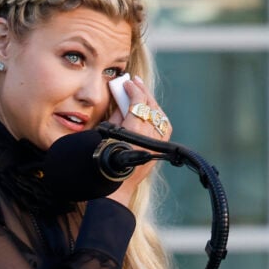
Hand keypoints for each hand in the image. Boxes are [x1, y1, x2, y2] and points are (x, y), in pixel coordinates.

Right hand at [105, 75, 171, 206]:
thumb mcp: (105, 135)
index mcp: (134, 131)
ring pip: (160, 116)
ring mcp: (157, 144)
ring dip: (151, 103)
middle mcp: (149, 137)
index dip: (133, 90)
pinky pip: (163, 127)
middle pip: (151, 107)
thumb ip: (116, 115)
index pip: (138, 103)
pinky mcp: (160, 150)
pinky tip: (151, 111)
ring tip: (143, 93)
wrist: (115, 186)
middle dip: (143, 92)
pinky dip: (158, 116)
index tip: (127, 82)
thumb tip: (122, 100)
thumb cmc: (104, 160)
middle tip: (135, 81)